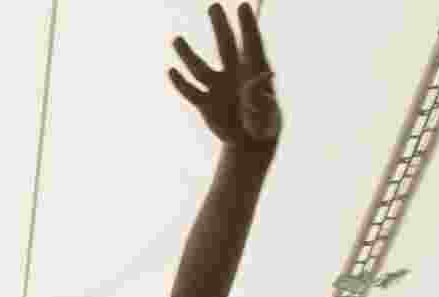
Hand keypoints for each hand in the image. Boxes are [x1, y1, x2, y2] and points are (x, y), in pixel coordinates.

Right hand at [169, 2, 280, 145]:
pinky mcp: (206, 103)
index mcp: (253, 72)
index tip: (243, 6)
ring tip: (176, 39)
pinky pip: (191, 91)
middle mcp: (233, 74)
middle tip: (214, 6)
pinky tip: (172, 71)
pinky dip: (181, 83)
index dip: (247, 25)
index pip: (250, 44)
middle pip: (225, 45)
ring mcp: (218, 87)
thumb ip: (262, 93)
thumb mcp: (265, 111)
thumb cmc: (263, 124)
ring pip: (200, 68)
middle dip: (220, 26)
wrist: (248, 141)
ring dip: (187, 54)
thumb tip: (266, 73)